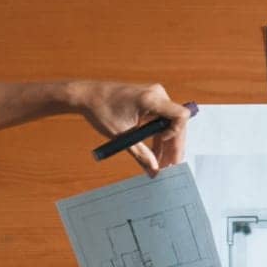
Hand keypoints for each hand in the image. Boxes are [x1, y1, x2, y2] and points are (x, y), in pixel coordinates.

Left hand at [69, 80, 192, 175]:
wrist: (85, 95)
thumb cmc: (100, 110)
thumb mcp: (121, 135)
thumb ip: (141, 153)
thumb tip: (155, 171)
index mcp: (151, 99)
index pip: (181, 116)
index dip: (176, 134)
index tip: (163, 145)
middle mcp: (157, 95)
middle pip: (177, 124)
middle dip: (173, 146)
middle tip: (169, 167)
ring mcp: (155, 98)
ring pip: (169, 125)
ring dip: (166, 145)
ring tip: (161, 164)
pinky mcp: (150, 103)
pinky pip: (161, 122)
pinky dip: (158, 137)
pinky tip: (155, 153)